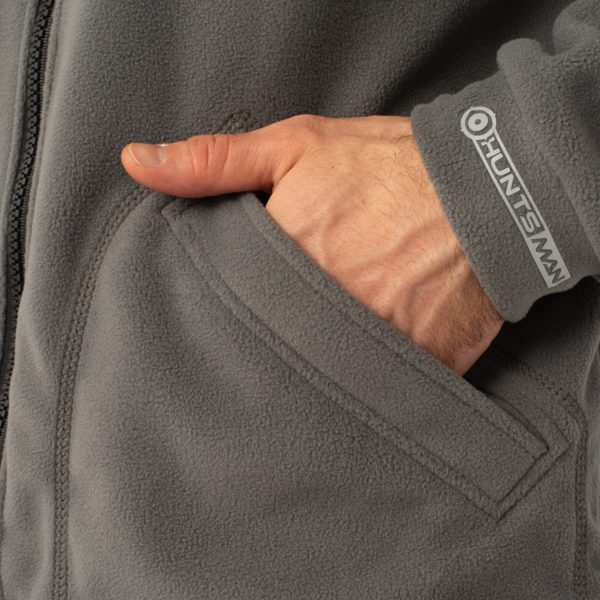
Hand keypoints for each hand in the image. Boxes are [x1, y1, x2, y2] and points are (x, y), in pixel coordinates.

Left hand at [120, 114, 503, 375]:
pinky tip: (357, 370)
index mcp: (283, 261)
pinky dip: (364, 385)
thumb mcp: (296, 147)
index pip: (228, 307)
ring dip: (311, 371)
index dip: (226, 312)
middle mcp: (324, 311)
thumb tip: (135, 163)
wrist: (488, 193)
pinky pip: (377, 391)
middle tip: (272, 338)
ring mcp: (374, 347)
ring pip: (320, 379)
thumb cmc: (390, 167)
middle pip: (271, 349)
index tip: (229, 313)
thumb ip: (214, 162)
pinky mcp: (418, 367)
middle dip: (266, 347)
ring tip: (311, 357)